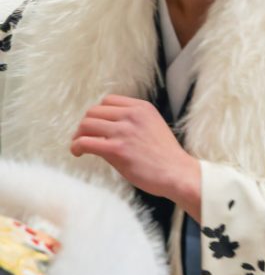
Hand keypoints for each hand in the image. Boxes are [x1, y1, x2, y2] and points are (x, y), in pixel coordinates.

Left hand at [71, 94, 201, 220]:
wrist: (177, 172)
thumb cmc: (165, 155)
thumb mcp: (153, 126)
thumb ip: (134, 121)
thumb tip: (106, 125)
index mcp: (142, 108)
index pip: (108, 101)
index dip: (98, 114)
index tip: (97, 127)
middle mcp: (133, 116)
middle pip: (93, 111)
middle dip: (85, 125)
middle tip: (85, 138)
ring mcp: (125, 132)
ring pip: (86, 124)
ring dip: (78, 136)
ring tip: (80, 147)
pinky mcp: (117, 149)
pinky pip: (85, 142)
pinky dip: (76, 147)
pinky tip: (78, 153)